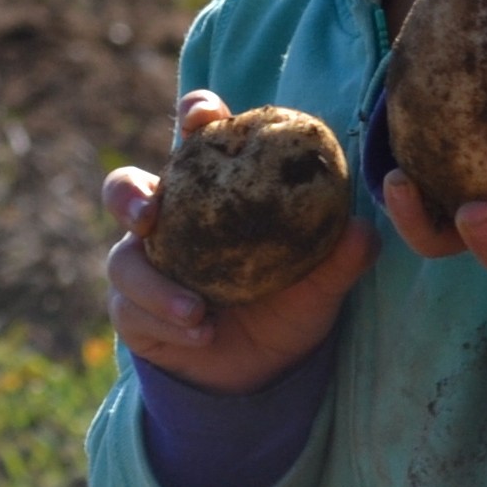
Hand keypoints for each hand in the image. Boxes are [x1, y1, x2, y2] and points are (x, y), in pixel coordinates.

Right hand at [104, 90, 377, 392]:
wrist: (261, 371)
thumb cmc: (288, 306)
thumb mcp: (320, 285)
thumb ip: (339, 258)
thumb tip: (363, 230)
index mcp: (211, 192)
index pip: (195, 139)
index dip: (194, 115)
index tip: (204, 115)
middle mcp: (168, 221)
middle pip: (125, 187)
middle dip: (128, 194)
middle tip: (149, 214)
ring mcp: (144, 264)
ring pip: (123, 259)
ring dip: (156, 284)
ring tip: (197, 310)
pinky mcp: (133, 309)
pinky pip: (131, 308)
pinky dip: (165, 319)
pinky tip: (200, 331)